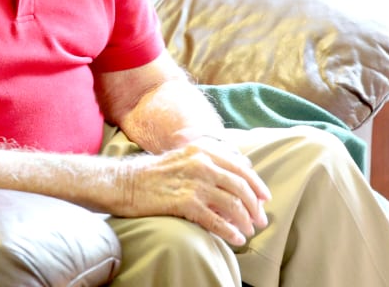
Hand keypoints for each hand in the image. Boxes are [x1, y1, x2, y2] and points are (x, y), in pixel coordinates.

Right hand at [114, 138, 270, 245]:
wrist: (123, 182)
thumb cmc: (152, 173)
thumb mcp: (183, 156)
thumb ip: (209, 159)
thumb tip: (240, 167)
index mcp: (203, 150)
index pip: (241, 167)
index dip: (257, 184)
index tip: (264, 198)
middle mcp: (201, 163)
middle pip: (241, 186)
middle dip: (255, 206)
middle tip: (260, 220)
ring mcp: (193, 182)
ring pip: (232, 204)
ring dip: (245, 221)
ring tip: (249, 231)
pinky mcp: (184, 202)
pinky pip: (215, 220)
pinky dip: (229, 231)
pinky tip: (236, 239)